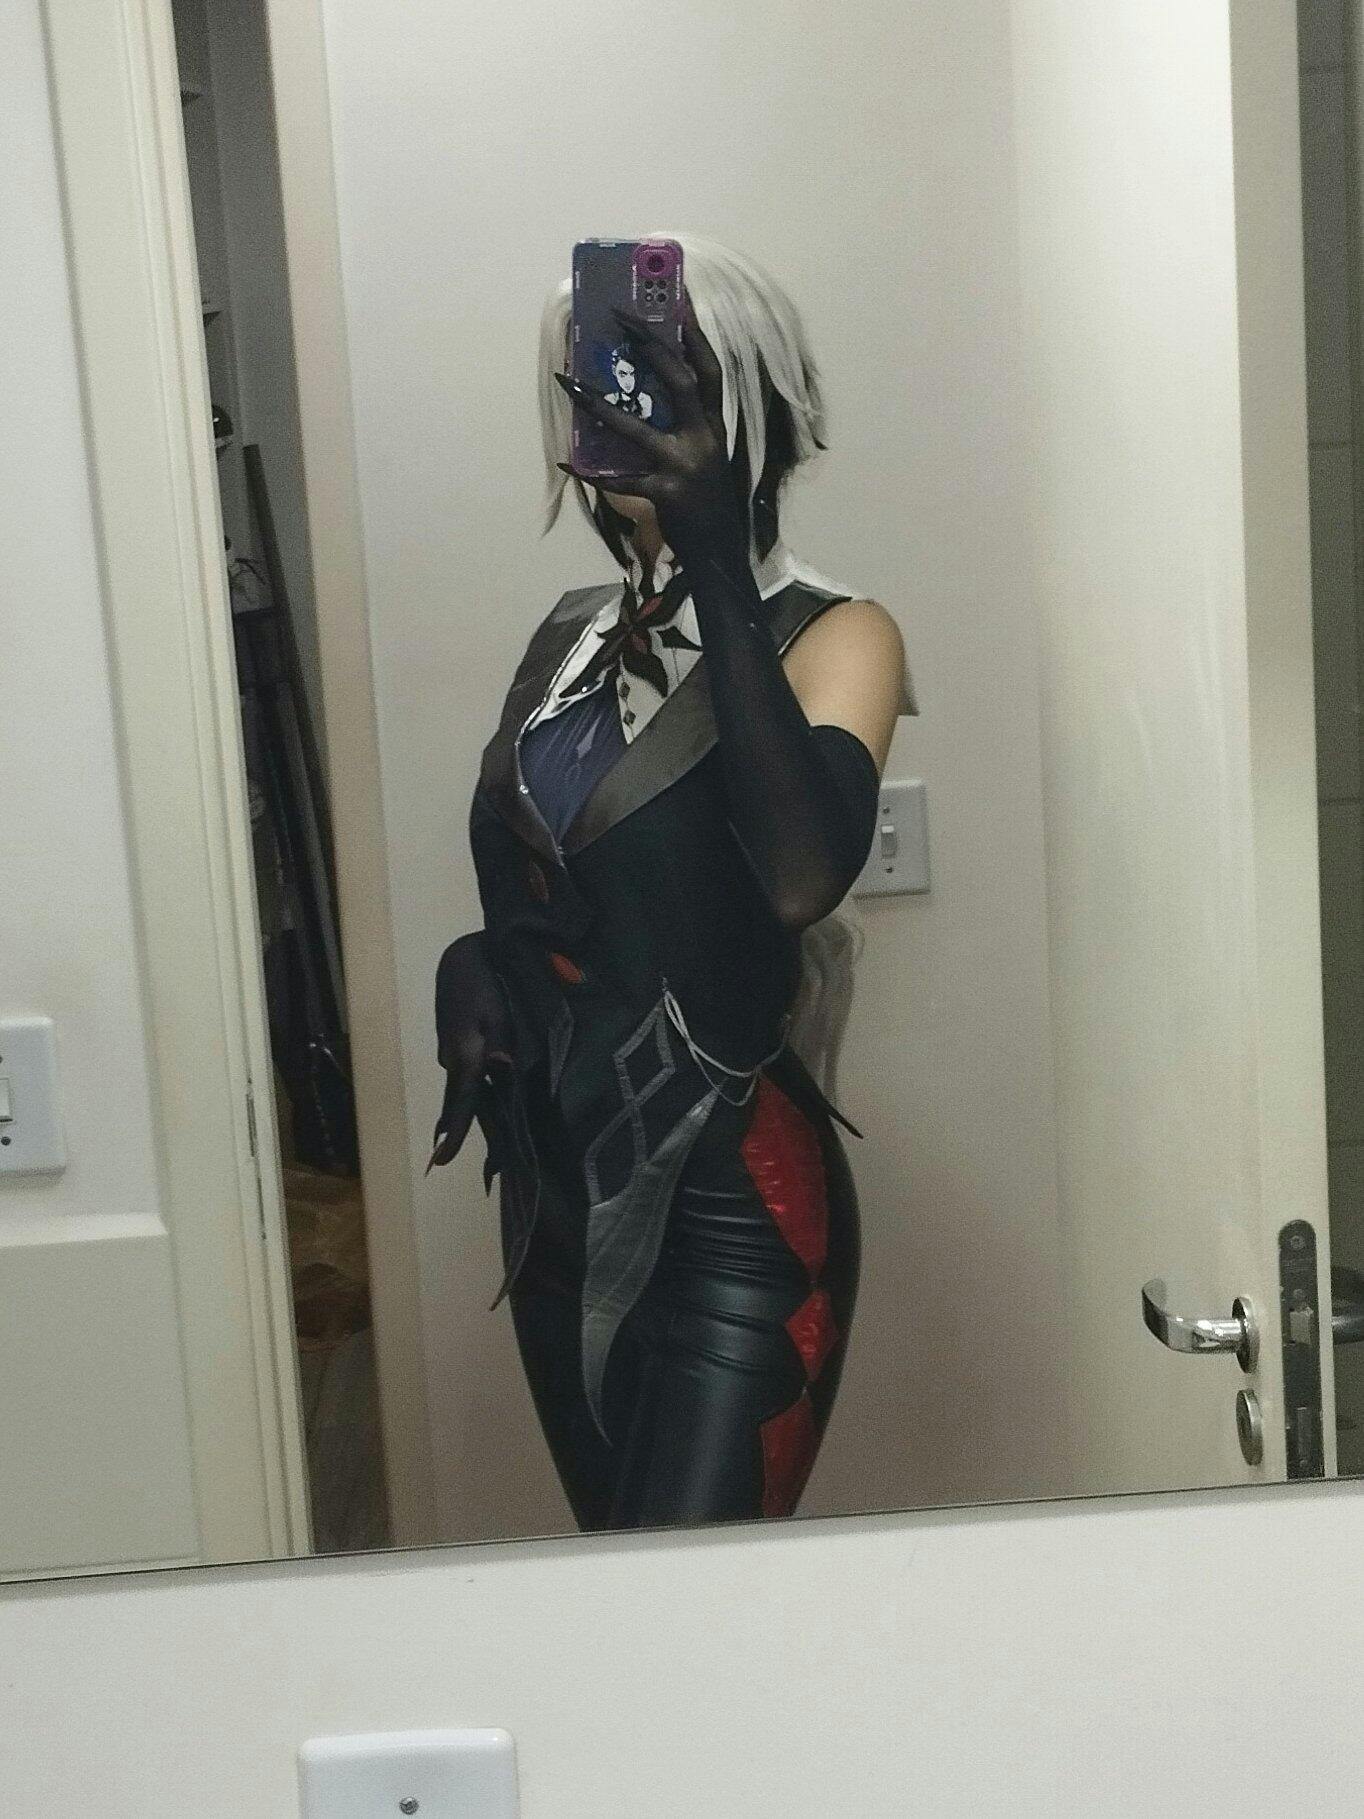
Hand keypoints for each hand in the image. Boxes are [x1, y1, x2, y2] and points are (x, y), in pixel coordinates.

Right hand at [429, 932, 513, 1171]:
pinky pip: (464, 1077)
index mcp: (464, 1055)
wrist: (463, 958)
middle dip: (458, 1131)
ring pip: (462, 1090)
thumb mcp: (499, 1010)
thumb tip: (502, 1067)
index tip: (441, 1161)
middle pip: (458, 1104)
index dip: (453, 1133)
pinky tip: (482, 1100)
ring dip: (467, 1112)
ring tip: (486, 1142)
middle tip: (464, 1163)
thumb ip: (502, 1040)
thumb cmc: (485, 981)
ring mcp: (450, 1053)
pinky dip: (471, 1092)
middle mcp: (452, 1060)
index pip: (460, 1102)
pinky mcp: (454, 1045)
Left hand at [554, 295, 747, 571]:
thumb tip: (642, 398)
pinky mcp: (667, 494)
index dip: (695, 334)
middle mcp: (704, 438)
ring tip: (569, 382)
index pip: (709, 370)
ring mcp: (685, 466)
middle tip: (621, 316)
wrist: (721, 555)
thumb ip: (684, 429)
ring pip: (636, 427)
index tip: (678, 298)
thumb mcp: (705, 458)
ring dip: (599, 405)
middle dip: (652, 345)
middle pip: (680, 381)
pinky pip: (622, 480)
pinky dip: (592, 473)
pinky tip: (568, 462)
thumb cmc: (707, 504)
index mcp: (713, 427)